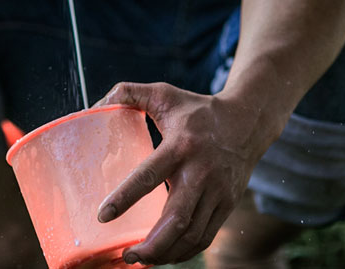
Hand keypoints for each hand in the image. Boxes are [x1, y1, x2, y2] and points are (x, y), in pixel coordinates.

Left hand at [94, 82, 284, 265]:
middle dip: (150, 245)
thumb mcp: (165, 94)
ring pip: (192, 235)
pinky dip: (184, 252)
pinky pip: (205, 236)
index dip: (125, 197)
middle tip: (126, 256)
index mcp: (180, 146)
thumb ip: (130, 93)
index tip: (103, 216)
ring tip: (141, 260)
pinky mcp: (227, 204)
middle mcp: (201, 173)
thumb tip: (97, 103)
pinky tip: (165, 255)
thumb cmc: (199, 110)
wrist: (248, 121)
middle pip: (176, 219)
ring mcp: (218, 192)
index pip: (149, 176)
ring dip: (165, 253)